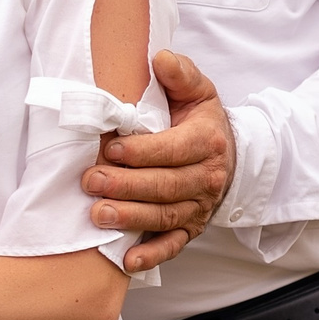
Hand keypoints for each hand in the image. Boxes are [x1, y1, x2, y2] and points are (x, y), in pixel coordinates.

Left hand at [84, 50, 234, 275]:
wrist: (227, 153)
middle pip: (166, 186)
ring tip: (98, 215)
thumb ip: (180, 74)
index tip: (111, 148)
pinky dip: (152, 256)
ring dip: (131, 218)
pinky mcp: (191, 228)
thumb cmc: (200, 119)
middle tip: (91, 181)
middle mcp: (207, 178)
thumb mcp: (197, 90)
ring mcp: (199, 207)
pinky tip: (128, 261)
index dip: (143, 151)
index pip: (175, 150)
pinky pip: (173, 246)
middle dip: (126, 185)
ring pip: (165, 216)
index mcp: (208, 141)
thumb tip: (160, 58)